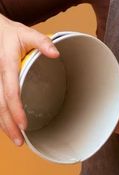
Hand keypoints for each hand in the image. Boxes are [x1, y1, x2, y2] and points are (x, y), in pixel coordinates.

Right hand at [0, 14, 59, 145]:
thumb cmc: (10, 33)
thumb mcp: (27, 33)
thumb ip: (42, 42)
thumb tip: (56, 53)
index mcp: (6, 64)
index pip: (10, 92)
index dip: (16, 110)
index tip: (24, 125)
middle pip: (0, 105)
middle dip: (9, 125)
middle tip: (20, 141)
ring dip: (4, 124)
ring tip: (16, 140)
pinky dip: (1, 116)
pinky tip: (8, 127)